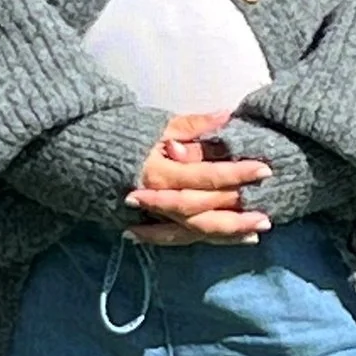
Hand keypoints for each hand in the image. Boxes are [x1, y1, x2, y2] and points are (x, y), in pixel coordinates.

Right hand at [124, 113, 271, 247]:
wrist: (88, 159)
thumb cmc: (126, 139)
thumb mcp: (159, 125)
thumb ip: (194, 125)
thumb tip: (227, 115)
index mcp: (161, 171)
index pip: (205, 175)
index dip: (235, 173)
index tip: (263, 169)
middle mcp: (159, 198)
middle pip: (203, 208)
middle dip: (236, 209)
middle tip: (268, 209)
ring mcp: (155, 216)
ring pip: (196, 229)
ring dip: (229, 231)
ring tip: (259, 228)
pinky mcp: (155, 225)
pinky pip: (185, 238)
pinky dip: (211, 240)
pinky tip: (239, 239)